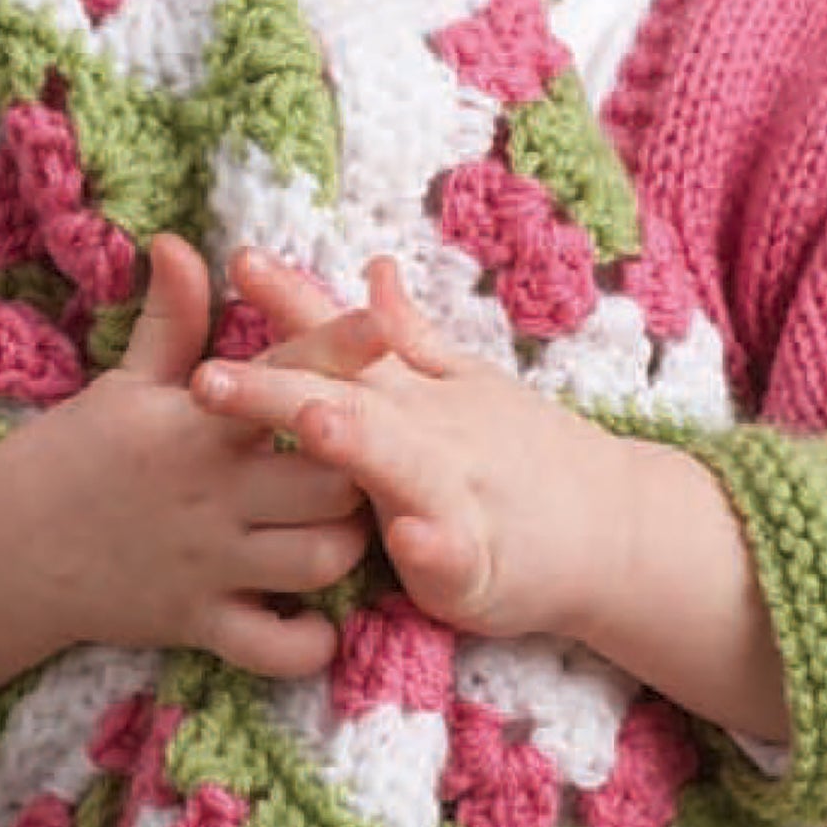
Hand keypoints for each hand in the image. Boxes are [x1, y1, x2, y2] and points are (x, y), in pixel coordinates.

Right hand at [0, 234, 379, 716]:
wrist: (2, 552)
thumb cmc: (73, 458)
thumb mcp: (123, 384)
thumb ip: (169, 319)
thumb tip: (179, 242)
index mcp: (198, 422)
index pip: (282, 377)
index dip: (339, 350)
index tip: (387, 325)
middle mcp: (214, 490)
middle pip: (332, 478)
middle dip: (366, 469)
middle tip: (372, 461)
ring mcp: (210, 561)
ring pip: (322, 558)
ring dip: (348, 547)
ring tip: (347, 530)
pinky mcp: (198, 622)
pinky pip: (274, 647)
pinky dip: (308, 642)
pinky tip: (316, 620)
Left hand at [191, 250, 600, 639]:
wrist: (618, 531)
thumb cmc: (528, 459)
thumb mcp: (467, 385)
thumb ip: (408, 336)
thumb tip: (373, 268)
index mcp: (411, 397)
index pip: (343, 341)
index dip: (292, 302)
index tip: (237, 261)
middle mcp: (427, 434)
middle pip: (345, 400)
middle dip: (278, 387)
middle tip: (207, 378)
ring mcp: (455, 494)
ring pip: (398, 467)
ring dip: (357, 444)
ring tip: (312, 424)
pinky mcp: (481, 564)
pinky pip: (455, 557)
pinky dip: (436, 548)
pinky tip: (411, 542)